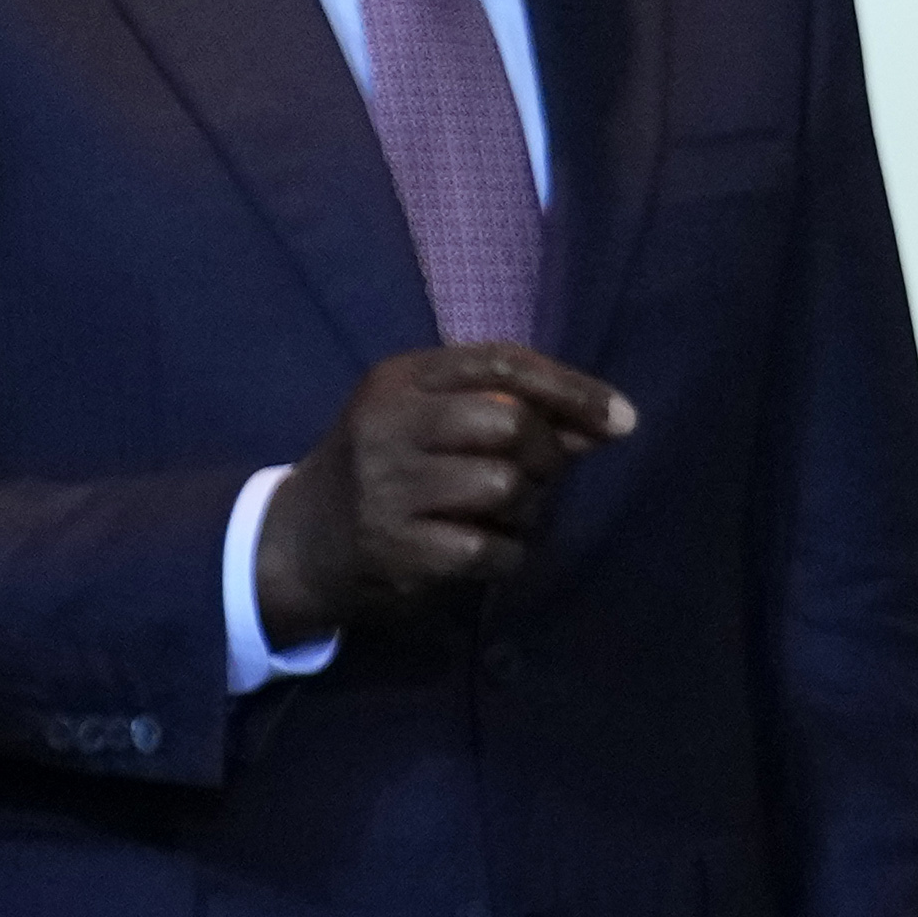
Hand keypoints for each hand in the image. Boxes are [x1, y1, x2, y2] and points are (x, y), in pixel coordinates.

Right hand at [253, 345, 635, 644]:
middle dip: (547, 453)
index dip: (571, 388)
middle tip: (541, 476)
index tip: (622, 418)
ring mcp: (389, 490)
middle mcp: (390, 425)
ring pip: (506, 486)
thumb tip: (604, 424)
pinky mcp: (399, 551)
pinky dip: (509, 553)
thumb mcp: (425, 419)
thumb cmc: (382, 470)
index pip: (502, 363)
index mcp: (400, 379)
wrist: (295, 544)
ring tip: (506, 514)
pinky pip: (492, 548)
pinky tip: (489, 551)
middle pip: (510, 423)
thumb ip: (505, 410)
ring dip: (528, 507)